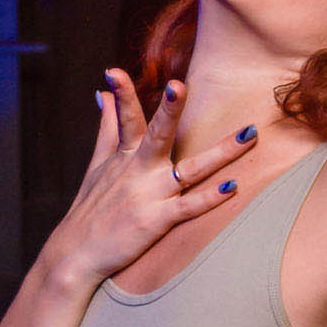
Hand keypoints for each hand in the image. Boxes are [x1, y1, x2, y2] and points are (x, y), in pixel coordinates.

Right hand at [48, 69, 254, 284]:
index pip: (125, 118)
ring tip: (249, 135)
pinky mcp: (156, 221)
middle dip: (169, 110)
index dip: (121, 95)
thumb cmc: (92, 207)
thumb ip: (107, 127)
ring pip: (190, 169)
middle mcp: (137, 171)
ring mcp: (148, 196)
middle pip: (157, 134)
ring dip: (221, 153)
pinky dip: (210, 199)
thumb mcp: (97, 164)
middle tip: (178, 85)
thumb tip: (101, 93)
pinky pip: (189, 207)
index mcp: (125, 156)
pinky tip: (232, 187)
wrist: (77, 255)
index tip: (113, 71)